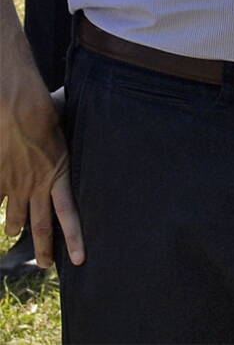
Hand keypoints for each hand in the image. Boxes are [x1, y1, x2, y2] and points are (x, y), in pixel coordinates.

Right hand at [0, 72, 80, 269]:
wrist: (17, 109)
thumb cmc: (44, 110)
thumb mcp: (65, 124)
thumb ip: (67, 130)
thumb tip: (74, 110)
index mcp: (59, 174)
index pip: (69, 214)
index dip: (75, 238)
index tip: (79, 259)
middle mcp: (36, 187)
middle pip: (42, 227)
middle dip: (44, 250)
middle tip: (46, 265)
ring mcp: (13, 186)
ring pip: (13, 219)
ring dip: (15, 227)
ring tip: (16, 231)